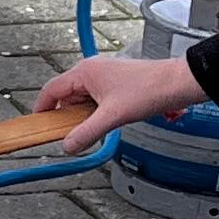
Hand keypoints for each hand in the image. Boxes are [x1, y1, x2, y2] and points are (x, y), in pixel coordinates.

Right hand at [34, 52, 201, 134]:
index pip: (51, 90)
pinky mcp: (117, 85)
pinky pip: (98, 101)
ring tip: (100, 127)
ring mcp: (105, 77)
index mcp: (84, 72)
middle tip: (71, 134)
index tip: (38, 125)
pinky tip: (111, 122)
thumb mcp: (113, 117)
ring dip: (87, 116)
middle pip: (67, 97)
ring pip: (84, 101)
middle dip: (68, 117)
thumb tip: (67, 146)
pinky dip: (99, 114)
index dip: (42, 109)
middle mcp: (92, 71)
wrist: (179, 84)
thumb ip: (87, 133)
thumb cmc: (150, 90)